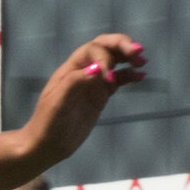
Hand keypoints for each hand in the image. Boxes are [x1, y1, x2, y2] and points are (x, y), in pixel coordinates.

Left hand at [23, 34, 145, 168]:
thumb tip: (97, 67)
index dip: (105, 58)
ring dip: (128, 57)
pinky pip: (118, 79)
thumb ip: (75, 83)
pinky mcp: (100, 95)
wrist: (47, 145)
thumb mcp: (58, 104)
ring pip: (113, 61)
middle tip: (138, 51)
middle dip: (121, 45)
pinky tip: (140, 75)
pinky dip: (129, 75)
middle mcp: (82, 71)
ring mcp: (92, 83)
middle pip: (104, 47)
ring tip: (142, 61)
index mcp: (70, 69)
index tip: (109, 79)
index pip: (92, 50)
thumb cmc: (48, 124)